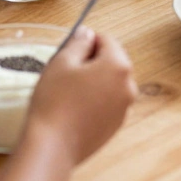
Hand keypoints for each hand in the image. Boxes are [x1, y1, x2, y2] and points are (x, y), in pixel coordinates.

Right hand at [24, 28, 136, 164]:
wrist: (52, 147)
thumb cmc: (54, 101)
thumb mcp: (61, 62)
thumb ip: (78, 43)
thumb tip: (87, 33)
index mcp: (118, 66)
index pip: (107, 40)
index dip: (87, 40)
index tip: (71, 49)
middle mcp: (128, 86)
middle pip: (112, 61)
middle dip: (92, 61)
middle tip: (67, 71)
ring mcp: (124, 108)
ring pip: (110, 83)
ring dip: (94, 80)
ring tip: (69, 91)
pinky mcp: (116, 126)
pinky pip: (108, 103)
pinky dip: (95, 100)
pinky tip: (74, 108)